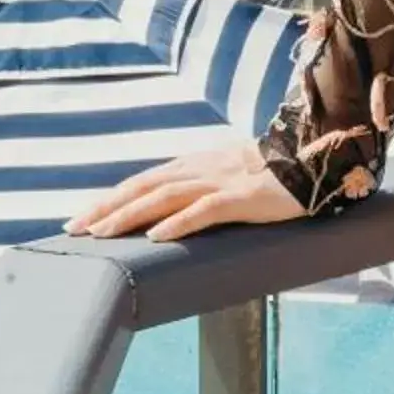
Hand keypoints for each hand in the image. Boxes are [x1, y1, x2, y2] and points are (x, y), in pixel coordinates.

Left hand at [74, 144, 307, 242]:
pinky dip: (178, 222)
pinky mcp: (244, 196)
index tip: (82, 219)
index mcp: (197, 164)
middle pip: (144, 187)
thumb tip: (173, 212)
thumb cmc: (276, 172)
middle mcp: (202, 168)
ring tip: (102, 234)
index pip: (143, 181)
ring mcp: (223, 180)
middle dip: (106, 208)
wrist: (319, 157)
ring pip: (166, 196)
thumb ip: (203, 187)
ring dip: (130, 215)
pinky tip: (156, 236)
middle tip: (74, 230)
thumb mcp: (232, 176)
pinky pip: (206, 209)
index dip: (111, 199)